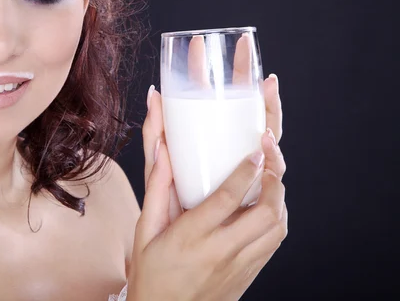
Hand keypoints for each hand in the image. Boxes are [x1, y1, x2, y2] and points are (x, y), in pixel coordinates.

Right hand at [132, 62, 285, 299]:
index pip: (228, 199)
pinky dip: (277, 220)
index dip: (246, 170)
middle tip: (268, 160)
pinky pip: (274, 244)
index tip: (255, 150)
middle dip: (274, 180)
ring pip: (277, 229)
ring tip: (270, 180)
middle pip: (265, 212)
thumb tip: (162, 151)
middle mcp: (220, 251)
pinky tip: (266, 207)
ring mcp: (239, 266)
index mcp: (191, 237)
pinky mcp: (248, 275)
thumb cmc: (151, 273)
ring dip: (280, 200)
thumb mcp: (146, 230)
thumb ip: (156, 188)